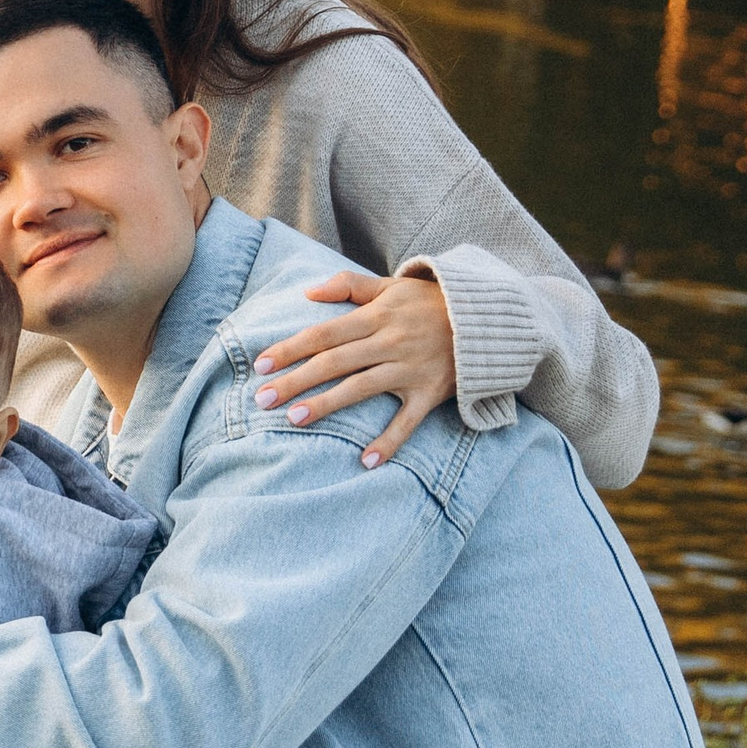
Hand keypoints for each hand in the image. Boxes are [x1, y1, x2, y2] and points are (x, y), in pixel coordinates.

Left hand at [252, 271, 454, 466]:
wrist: (487, 317)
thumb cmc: (430, 301)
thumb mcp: (392, 285)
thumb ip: (350, 286)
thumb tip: (308, 292)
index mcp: (377, 317)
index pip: (324, 334)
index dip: (290, 349)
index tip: (260, 364)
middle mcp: (390, 342)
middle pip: (334, 363)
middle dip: (295, 380)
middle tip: (262, 399)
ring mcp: (410, 369)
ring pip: (361, 389)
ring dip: (327, 404)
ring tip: (294, 418)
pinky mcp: (430, 393)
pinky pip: (407, 422)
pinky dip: (389, 442)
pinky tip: (365, 462)